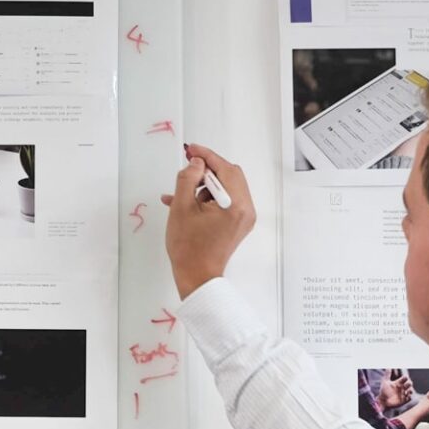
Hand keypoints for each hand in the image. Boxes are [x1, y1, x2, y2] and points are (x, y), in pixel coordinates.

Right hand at [162, 144, 255, 298]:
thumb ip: (187, 179)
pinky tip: (187, 204)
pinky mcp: (239, 224)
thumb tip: (196, 163)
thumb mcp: (181, 208)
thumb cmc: (189, 248)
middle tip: (187, 173)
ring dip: (205, 186)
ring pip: (227, 187)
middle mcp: (246, 210)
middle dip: (207, 171)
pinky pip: (227, 201)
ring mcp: (245, 218)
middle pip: (230, 175)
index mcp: (236, 205)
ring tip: (182, 196)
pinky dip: (209, 198)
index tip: (191, 150)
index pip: (225, 168)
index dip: (206, 156)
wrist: (196, 277)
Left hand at [377, 370, 411, 410]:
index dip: (405, 378)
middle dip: (409, 383)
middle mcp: (402, 388)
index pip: (405, 378)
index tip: (405, 378)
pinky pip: (409, 398)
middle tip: (407, 385)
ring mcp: (403, 394)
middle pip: (409, 384)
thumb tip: (388, 366)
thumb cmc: (383, 391)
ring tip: (408, 391)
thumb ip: (387, 374)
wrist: (382, 401)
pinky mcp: (404, 400)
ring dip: (411, 390)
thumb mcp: (385, 382)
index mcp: (398, 383)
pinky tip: (407, 396)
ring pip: (410, 390)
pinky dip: (410, 396)